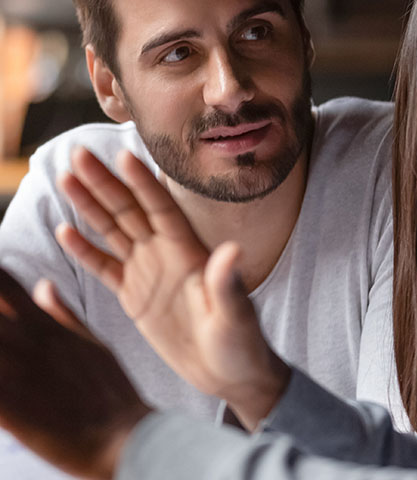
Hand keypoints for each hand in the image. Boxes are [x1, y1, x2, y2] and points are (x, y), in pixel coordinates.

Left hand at [0, 268, 148, 478]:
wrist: (122, 438)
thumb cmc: (108, 393)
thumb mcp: (90, 342)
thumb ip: (61, 314)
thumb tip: (44, 283)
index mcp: (44, 325)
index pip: (4, 284)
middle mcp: (26, 341)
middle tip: (2, 329)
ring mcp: (14, 373)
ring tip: (3, 356)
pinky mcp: (5, 408)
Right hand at [58, 147, 289, 429]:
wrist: (229, 373)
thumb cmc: (241, 342)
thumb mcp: (235, 315)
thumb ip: (228, 284)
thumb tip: (233, 252)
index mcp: (189, 252)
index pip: (162, 208)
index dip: (144, 182)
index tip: (125, 154)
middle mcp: (166, 253)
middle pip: (129, 210)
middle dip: (104, 182)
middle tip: (78, 154)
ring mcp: (149, 272)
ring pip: (113, 230)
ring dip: (90, 204)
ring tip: (66, 178)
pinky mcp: (135, 295)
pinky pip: (106, 266)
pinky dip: (85, 250)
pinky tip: (66, 230)